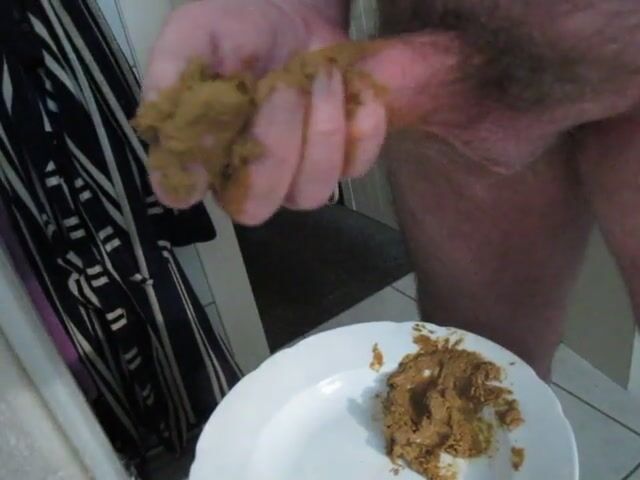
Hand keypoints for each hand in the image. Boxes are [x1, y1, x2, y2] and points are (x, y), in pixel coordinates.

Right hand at [144, 0, 391, 223]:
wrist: (285, 9)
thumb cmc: (231, 29)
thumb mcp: (191, 41)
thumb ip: (172, 90)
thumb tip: (169, 183)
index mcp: (200, 154)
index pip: (190, 191)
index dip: (206, 171)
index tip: (228, 124)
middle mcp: (245, 177)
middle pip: (258, 203)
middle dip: (275, 143)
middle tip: (284, 83)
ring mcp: (296, 176)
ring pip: (310, 193)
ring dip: (321, 132)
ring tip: (322, 74)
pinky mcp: (341, 160)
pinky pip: (356, 167)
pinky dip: (363, 129)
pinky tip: (353, 86)